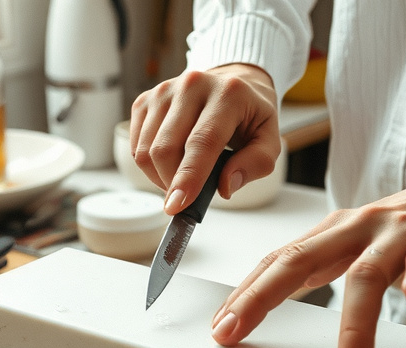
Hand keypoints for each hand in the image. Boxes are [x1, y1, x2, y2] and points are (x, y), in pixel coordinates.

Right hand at [130, 64, 280, 213]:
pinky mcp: (146, 100)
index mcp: (228, 94)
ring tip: (183, 177)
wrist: (232, 83)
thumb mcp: (269, 141)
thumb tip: (225, 186)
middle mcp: (192, 85)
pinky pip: (136, 146)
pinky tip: (170, 163)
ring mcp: (164, 91)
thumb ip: (255, 164)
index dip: (188, 177)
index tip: (176, 206)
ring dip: (160, 177)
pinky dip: (149, 166)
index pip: (202, 142)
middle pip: (165, 148)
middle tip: (188, 196)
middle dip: (172, 183)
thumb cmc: (250, 116)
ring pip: (145, 150)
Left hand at [209, 133, 405, 347]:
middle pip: (300, 260)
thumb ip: (334, 268)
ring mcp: (403, 234)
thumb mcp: (368, 244)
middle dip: (260, 298)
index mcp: (338, 233)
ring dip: (355, 328)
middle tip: (232, 333)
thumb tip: (287, 297)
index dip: (245, 292)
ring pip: (366, 277)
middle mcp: (361, 229)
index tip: (219, 327)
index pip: (280, 261)